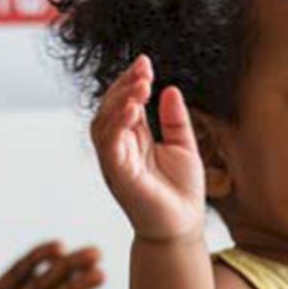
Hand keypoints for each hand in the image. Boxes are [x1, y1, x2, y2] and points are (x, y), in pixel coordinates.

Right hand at [91, 54, 205, 241]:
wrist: (183, 226)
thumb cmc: (181, 192)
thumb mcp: (183, 146)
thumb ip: (175, 119)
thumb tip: (169, 89)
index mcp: (133, 140)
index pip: (124, 103)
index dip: (131, 81)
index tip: (145, 61)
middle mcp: (120, 149)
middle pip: (109, 109)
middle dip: (123, 86)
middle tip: (143, 71)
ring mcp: (116, 162)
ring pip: (103, 124)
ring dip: (119, 101)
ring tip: (140, 86)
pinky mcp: (119, 176)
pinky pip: (109, 145)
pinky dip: (117, 124)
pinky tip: (133, 109)